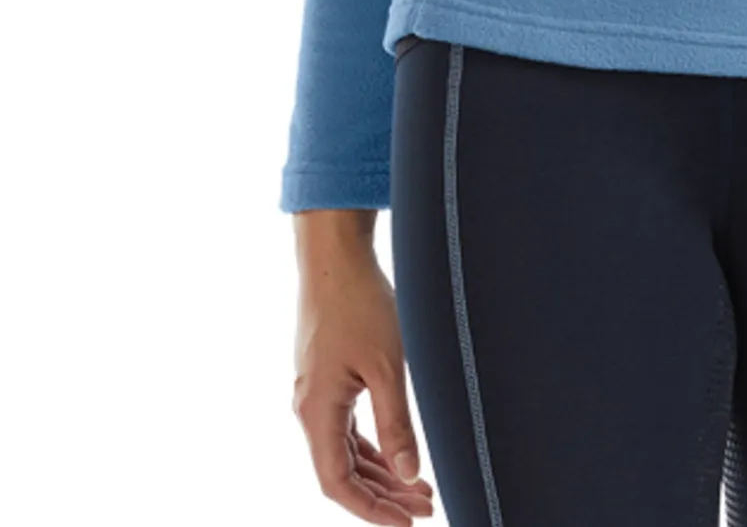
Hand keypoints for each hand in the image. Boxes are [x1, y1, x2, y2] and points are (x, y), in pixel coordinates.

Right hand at [292, 236, 434, 520]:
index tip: (407, 522)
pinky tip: (398, 454)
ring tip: (420, 486)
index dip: (371, 510)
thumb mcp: (386, 365)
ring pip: (347, 450)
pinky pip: (348, 427)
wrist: (335, 256)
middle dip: (384, 494)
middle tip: (426, 506)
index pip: (337, 484)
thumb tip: (409, 473)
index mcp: (317, 412)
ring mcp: (317, 392)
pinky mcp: (327, 376)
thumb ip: (396, 422)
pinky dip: (373, 446)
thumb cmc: (360, 303)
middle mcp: (310, 408)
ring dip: (382, 471)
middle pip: (344, 472)